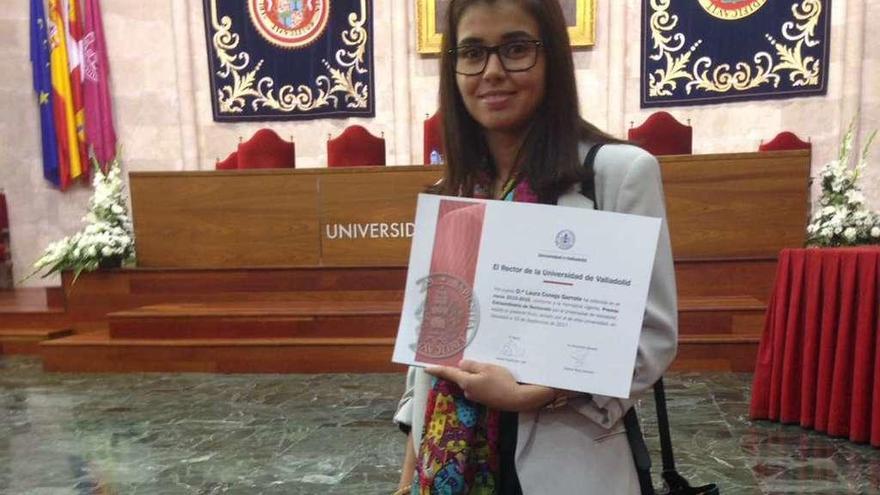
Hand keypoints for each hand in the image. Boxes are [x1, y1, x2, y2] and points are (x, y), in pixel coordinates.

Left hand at [425, 359, 556, 411]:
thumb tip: (461, 365)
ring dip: (474, 375)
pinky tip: (492, 376)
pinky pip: (479, 387)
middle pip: (461, 377)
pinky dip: (481, 381)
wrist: (518, 399)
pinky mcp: (485, 400)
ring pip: (471, 382)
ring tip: (485, 367)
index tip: (425, 368)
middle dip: (461, 370)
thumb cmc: (502, 382)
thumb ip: (472, 366)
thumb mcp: (487, 368)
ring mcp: (477, 397)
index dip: (437, 370)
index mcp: (466, 382)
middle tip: (464, 359)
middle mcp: (468, 391)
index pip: (448, 374)